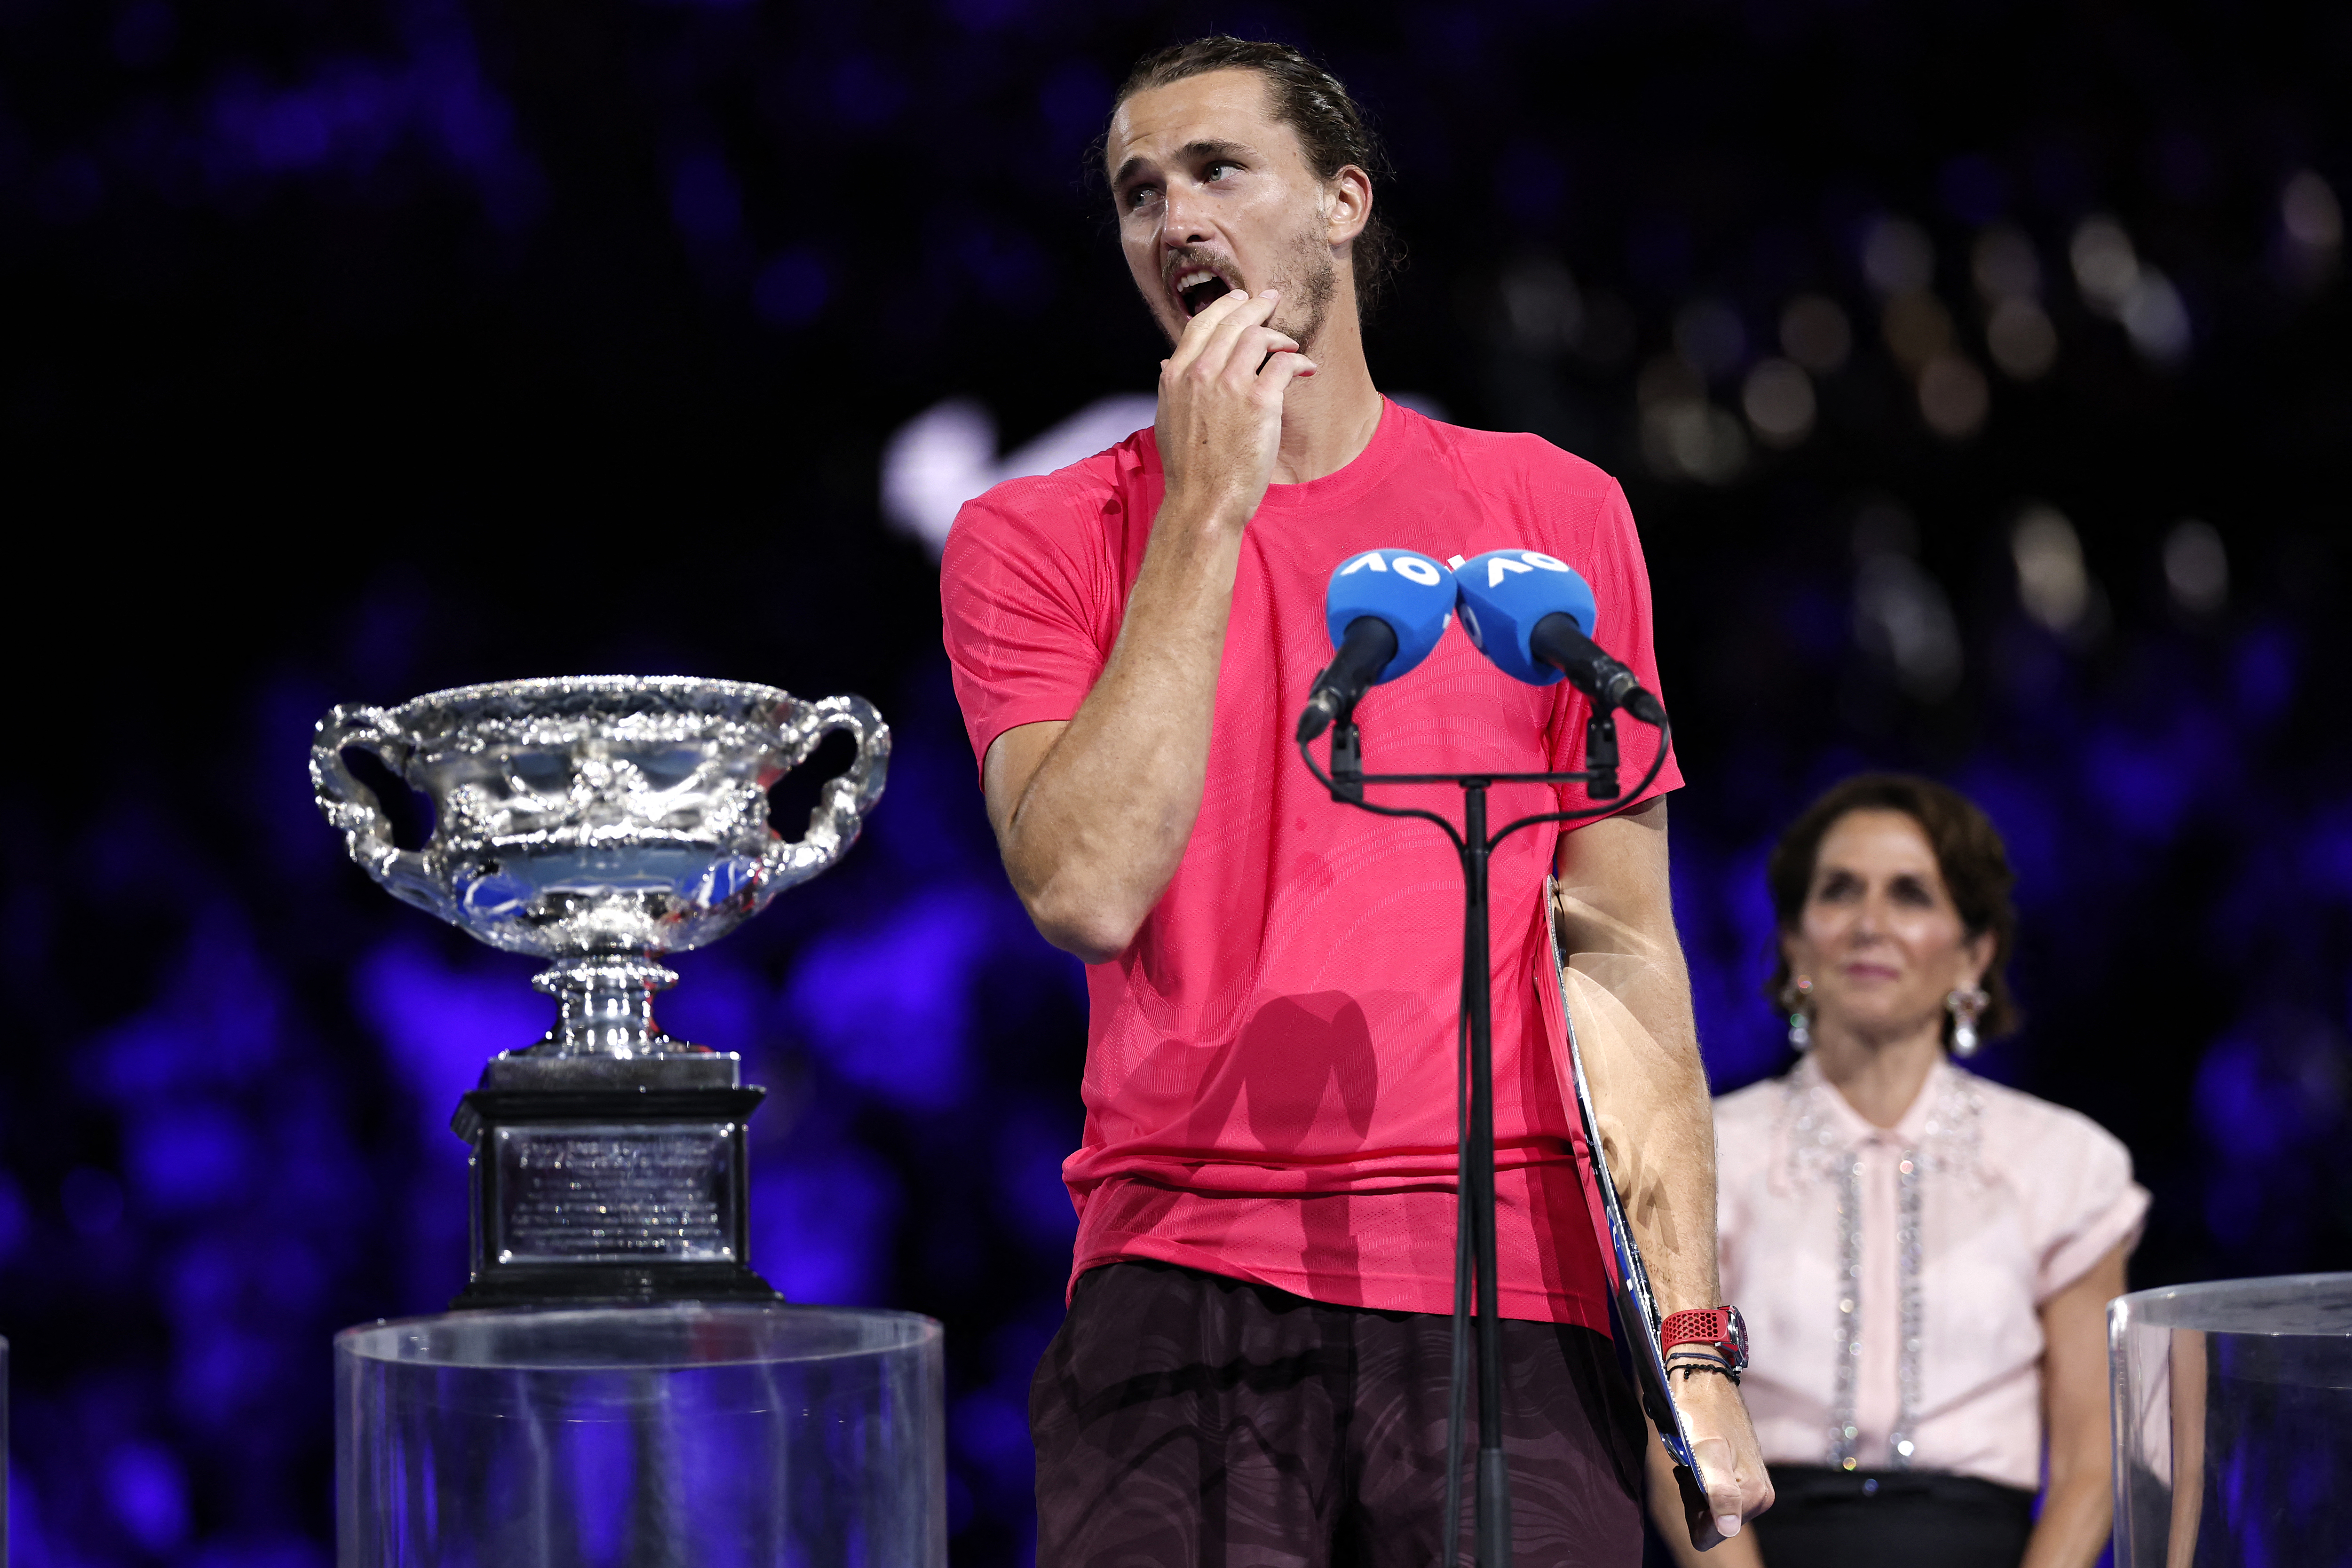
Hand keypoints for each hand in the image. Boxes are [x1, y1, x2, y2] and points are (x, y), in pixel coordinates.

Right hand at [1154, 288, 1316, 525]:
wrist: (1202, 502)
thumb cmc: (1188, 469)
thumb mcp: (1167, 420)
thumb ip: (1172, 388)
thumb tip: (1167, 365)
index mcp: (1176, 375)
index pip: (1201, 324)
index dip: (1224, 306)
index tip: (1240, 299)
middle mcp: (1201, 373)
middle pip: (1232, 322)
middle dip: (1255, 306)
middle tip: (1272, 300)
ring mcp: (1231, 385)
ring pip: (1258, 336)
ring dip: (1279, 335)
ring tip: (1290, 343)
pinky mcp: (1260, 402)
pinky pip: (1284, 364)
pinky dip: (1298, 360)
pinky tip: (1305, 367)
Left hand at [1672, 1372, 1774, 1548]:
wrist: (1704, 1381)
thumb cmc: (1700, 1413)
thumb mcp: (1706, 1452)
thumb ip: (1719, 1492)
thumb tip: (1728, 1529)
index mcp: (1756, 1496)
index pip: (1712, 1534)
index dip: (1693, 1510)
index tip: (1692, 1477)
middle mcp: (1761, 1495)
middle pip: (1713, 1524)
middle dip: (1695, 1500)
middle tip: (1691, 1465)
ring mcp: (1753, 1485)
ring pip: (1711, 1509)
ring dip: (1696, 1489)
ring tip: (1694, 1459)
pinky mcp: (1744, 1475)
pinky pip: (1714, 1494)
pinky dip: (1700, 1480)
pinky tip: (1697, 1458)